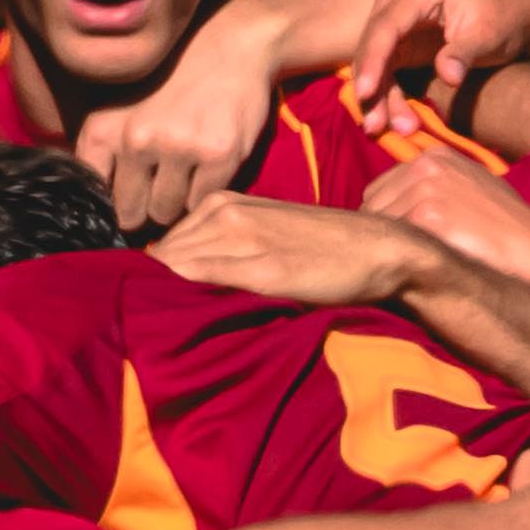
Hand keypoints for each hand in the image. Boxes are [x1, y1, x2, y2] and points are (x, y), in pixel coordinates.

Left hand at [76, 17, 276, 228]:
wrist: (230, 44)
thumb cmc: (170, 79)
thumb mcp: (119, 103)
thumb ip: (104, 149)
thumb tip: (96, 207)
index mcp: (103, 128)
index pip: (95, 196)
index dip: (111, 203)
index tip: (126, 197)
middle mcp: (135, 139)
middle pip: (130, 213)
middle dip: (144, 208)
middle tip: (159, 185)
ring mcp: (177, 147)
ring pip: (166, 211)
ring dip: (175, 201)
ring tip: (185, 169)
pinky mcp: (217, 154)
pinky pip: (201, 201)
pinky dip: (204, 192)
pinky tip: (208, 164)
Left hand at [151, 191, 429, 308]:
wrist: (378, 249)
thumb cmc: (321, 248)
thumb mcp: (262, 234)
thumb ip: (219, 247)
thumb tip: (170, 277)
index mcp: (222, 203)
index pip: (162, 245)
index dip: (151, 278)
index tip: (152, 306)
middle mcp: (224, 213)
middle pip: (160, 257)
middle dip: (152, 287)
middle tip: (156, 320)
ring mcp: (241, 238)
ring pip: (174, 267)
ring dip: (165, 296)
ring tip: (170, 326)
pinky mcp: (262, 269)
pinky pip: (201, 279)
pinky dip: (186, 300)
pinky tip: (186, 320)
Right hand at [347, 0, 529, 132]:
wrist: (517, 18)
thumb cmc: (506, 18)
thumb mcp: (489, 34)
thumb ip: (465, 53)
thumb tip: (448, 77)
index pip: (386, 28)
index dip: (372, 61)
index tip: (366, 94)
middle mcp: (398, 1)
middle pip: (371, 47)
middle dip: (372, 89)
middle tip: (376, 127)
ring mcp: (395, 22)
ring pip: (372, 64)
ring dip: (377, 99)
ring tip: (389, 130)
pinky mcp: (398, 44)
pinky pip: (383, 73)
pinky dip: (386, 98)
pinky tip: (395, 122)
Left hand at [361, 146, 529, 286]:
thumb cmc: (505, 228)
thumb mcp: (471, 187)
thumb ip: (435, 186)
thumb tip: (399, 201)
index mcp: (434, 157)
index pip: (381, 188)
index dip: (388, 217)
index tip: (401, 239)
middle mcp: (425, 166)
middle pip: (372, 206)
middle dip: (383, 232)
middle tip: (403, 256)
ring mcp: (424, 189)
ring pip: (377, 225)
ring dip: (389, 247)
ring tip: (412, 264)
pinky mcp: (425, 216)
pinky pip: (389, 241)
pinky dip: (396, 257)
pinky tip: (414, 270)